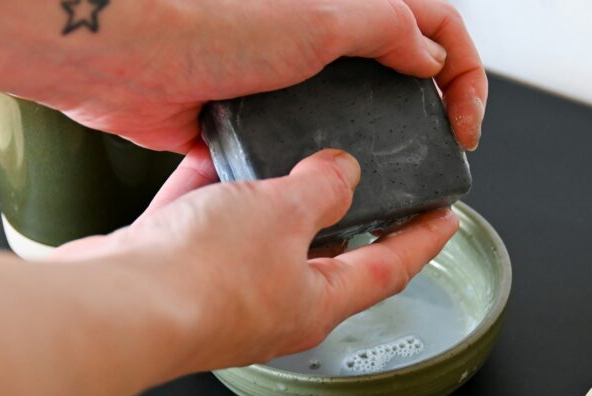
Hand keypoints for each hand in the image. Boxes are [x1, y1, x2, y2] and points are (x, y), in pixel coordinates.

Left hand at [0, 0, 486, 152]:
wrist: (127, 63)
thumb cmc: (207, 28)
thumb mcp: (318, 20)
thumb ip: (386, 31)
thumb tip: (431, 57)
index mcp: (347, 8)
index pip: (434, 28)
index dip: (463, 73)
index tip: (464, 121)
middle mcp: (326, 41)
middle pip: (404, 73)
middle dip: (434, 108)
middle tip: (444, 147)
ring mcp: (297, 81)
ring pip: (360, 112)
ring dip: (384, 140)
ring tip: (397, 173)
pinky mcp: (267, 117)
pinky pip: (312, 142)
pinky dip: (330, 163)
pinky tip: (337, 183)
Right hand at [51, 145, 458, 371]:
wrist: (117, 304)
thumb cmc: (202, 281)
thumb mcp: (283, 215)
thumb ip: (320, 189)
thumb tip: (340, 172)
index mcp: (317, 301)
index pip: (392, 268)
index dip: (425, 240)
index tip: (447, 220)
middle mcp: (276, 303)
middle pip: (326, 253)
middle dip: (346, 217)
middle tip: (365, 184)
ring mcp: (227, 291)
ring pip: (263, 236)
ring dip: (275, 199)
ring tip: (287, 162)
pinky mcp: (183, 274)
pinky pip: (209, 225)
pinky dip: (216, 194)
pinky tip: (212, 162)